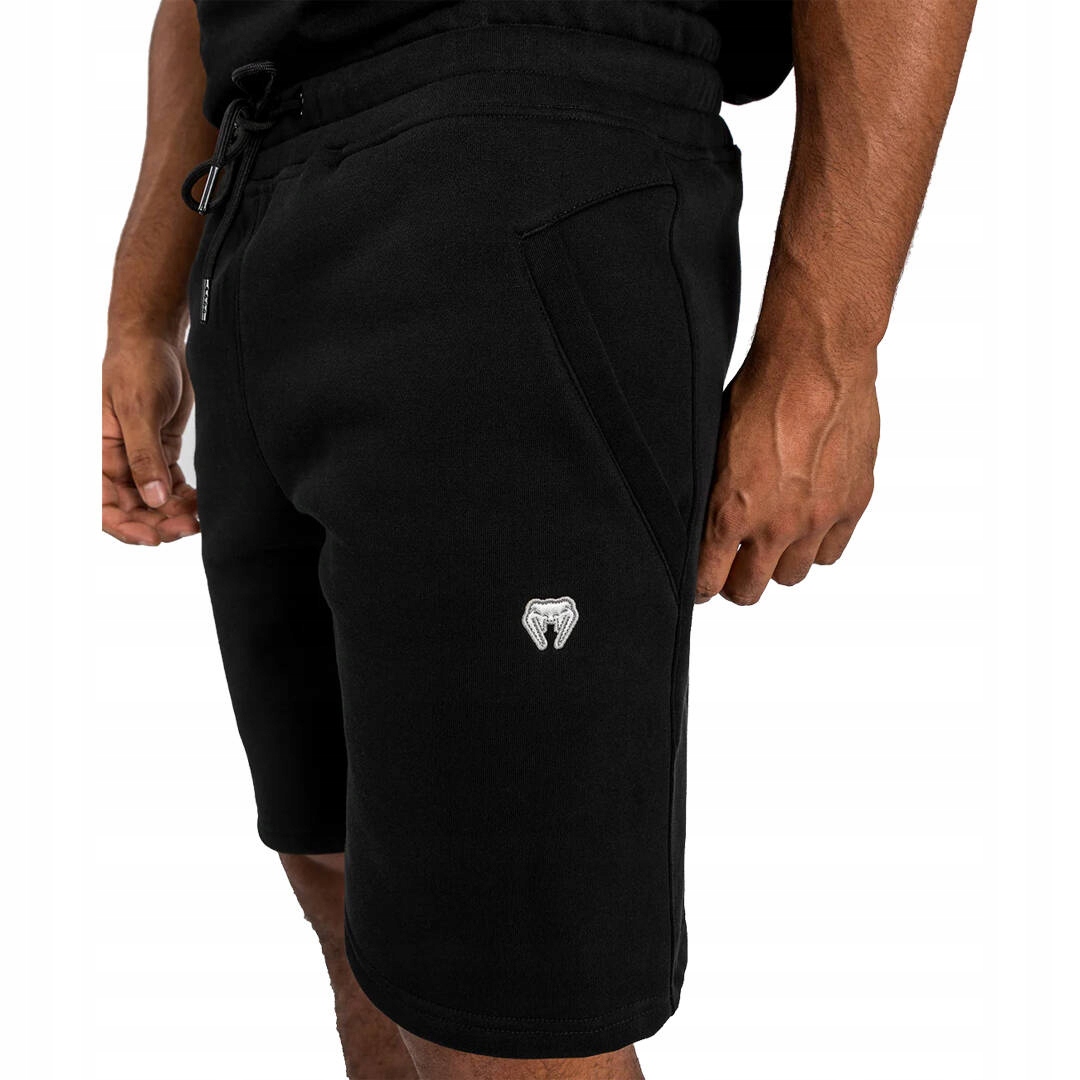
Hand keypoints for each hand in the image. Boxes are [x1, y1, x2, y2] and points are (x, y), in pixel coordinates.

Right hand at [102, 336, 197, 544]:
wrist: (158, 340)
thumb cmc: (137, 365)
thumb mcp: (139, 410)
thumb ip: (145, 456)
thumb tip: (154, 499)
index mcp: (97, 452)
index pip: (103, 504)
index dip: (125, 527)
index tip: (153, 539)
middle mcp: (115, 461)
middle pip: (133, 508)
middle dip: (158, 523)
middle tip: (189, 528)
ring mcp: (140, 458)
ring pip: (154, 501)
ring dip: (174, 514)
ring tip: (199, 519)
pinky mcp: (162, 451)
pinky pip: (171, 486)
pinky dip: (185, 498)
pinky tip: (201, 504)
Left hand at [696, 347, 878, 604]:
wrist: (815, 362)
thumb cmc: (759, 393)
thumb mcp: (714, 448)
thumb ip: (712, 497)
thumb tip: (703, 527)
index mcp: (730, 513)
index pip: (708, 582)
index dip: (701, 586)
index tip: (702, 581)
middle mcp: (775, 525)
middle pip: (750, 591)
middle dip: (737, 581)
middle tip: (735, 563)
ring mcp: (817, 518)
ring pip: (792, 576)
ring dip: (778, 562)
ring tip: (773, 537)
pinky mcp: (852, 504)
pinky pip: (831, 552)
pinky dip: (817, 544)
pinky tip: (806, 520)